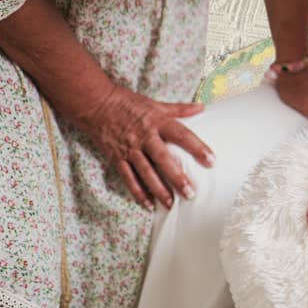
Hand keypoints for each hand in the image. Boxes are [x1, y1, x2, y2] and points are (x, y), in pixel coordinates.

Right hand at [79, 85, 214, 209]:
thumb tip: (201, 108)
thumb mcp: (155, 104)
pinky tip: (148, 204)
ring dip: (159, 190)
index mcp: (157, 121)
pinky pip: (128, 178)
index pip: (181, 135)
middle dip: (177, 177)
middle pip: (163, 159)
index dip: (197, 147)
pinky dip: (138, 192)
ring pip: (146, 173)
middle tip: (190, 193)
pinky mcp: (117, 157)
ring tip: (171, 204)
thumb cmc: (128, 103)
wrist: (96, 104)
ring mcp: (130, 149)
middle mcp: (144, 136)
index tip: (211, 160)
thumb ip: (179, 109)